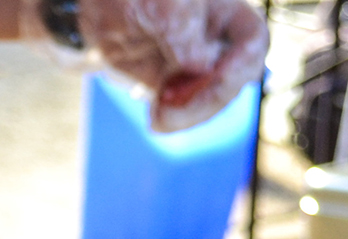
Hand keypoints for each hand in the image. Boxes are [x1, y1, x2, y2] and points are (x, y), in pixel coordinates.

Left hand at [79, 0, 266, 131]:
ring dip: (189, 115)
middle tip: (172, 108)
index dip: (240, 64)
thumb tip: (199, 66)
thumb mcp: (158, 4)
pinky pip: (186, 110)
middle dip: (207, 99)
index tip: (214, 79)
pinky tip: (155, 119)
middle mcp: (215, 39)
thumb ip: (181, 29)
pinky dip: (174, 119)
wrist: (95, 9)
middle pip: (234, 78)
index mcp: (223, 10)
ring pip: (211, 100)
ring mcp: (196, 65)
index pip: (253, 39)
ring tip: (158, 118)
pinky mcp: (175, 86)